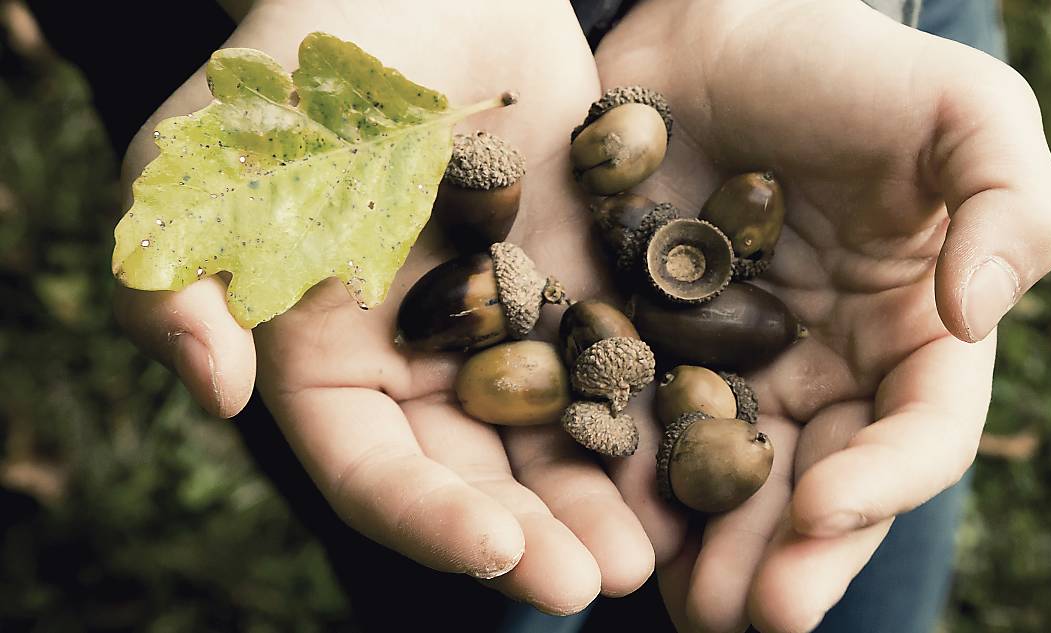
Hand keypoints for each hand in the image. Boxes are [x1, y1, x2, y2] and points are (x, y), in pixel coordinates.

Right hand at [112, 0, 652, 613]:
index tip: (500, 557)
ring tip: (660, 552)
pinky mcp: (582, 281)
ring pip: (558, 435)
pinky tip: (703, 448)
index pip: (372, 469)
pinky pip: (622, 357)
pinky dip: (656, 408)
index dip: (428, 520)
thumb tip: (217, 390)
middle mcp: (421, 362)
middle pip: (477, 476)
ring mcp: (510, 326)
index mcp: (327, 358)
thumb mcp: (206, 156)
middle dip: (536, 537)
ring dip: (604, 497)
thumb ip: (178, 272)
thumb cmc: (303, 62)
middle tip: (603, 585)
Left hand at [595, 1, 1050, 630]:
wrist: (718, 34)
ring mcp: (733, 366)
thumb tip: (978, 313)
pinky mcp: (648, 344)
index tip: (827, 507)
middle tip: (750, 615)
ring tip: (682, 602)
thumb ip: (1008, 204)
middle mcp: (824, 369)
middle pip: (819, 482)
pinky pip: (637, 422)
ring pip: (728, 477)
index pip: (918, 430)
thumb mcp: (961, 111)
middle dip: (789, 554)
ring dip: (709, 546)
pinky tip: (606, 524)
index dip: (885, 479)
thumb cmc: (848, 68)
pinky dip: (627, 479)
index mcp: (910, 335)